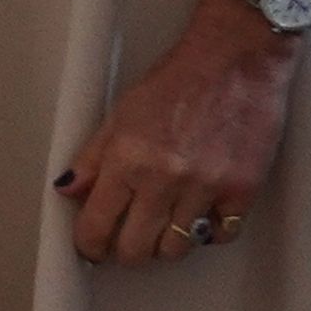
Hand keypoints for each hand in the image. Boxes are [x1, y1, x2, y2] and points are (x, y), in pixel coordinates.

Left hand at [55, 0, 294, 268]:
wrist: (235, 58)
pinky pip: (221, 235)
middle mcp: (164, 179)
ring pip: (177, 249)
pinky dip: (210, 232)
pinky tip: (202, 214)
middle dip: (125, 252)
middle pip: (136, 250)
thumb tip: (67, 190)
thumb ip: (92, 157)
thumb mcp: (121, 112)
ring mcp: (206, 187)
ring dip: (166, 244)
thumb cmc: (178, 80)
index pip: (96, 226)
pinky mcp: (243, 190)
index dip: (90, 245)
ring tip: (163, 224)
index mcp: (128, 158)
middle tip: (126, 241)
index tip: (92, 248)